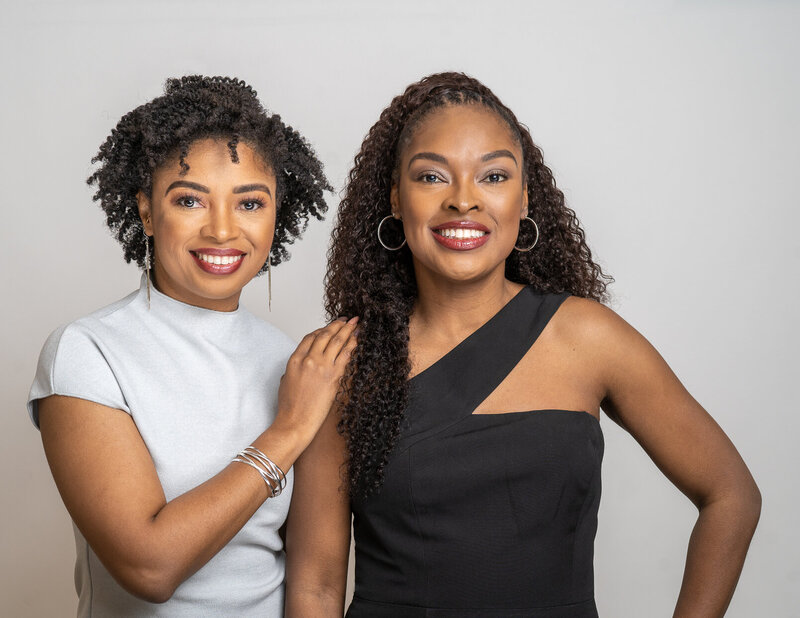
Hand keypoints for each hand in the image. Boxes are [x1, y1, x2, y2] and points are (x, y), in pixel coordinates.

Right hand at [273, 317, 357, 441]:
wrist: (295, 422)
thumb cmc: (289, 407)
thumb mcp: (285, 381)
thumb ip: (295, 368)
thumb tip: (304, 363)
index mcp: (294, 360)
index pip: (310, 337)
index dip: (322, 329)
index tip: (330, 327)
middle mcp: (308, 359)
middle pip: (325, 335)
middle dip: (337, 325)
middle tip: (346, 319)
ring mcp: (322, 367)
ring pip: (337, 341)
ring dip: (347, 330)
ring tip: (355, 323)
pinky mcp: (334, 376)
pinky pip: (346, 355)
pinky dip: (353, 344)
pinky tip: (357, 339)